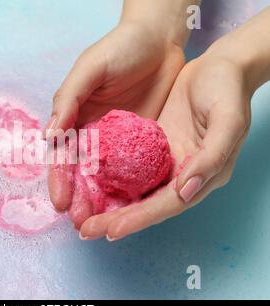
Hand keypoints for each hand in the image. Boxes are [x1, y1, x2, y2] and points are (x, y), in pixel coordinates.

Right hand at [46, 22, 184, 226]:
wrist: (160, 40)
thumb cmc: (120, 48)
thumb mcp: (90, 68)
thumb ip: (69, 99)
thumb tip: (49, 135)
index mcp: (75, 120)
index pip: (63, 156)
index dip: (59, 180)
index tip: (60, 202)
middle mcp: (94, 136)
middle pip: (83, 174)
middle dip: (80, 199)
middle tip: (82, 224)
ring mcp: (119, 143)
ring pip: (108, 179)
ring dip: (103, 203)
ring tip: (103, 225)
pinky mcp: (143, 144)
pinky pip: (135, 171)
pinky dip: (130, 190)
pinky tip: (131, 207)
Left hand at [79, 53, 251, 240]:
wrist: (219, 67)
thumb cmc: (227, 90)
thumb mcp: (228, 120)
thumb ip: (211, 157)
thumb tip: (186, 190)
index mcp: (203, 175)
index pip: (167, 204)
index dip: (139, 219)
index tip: (111, 231)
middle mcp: (181, 175)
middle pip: (146, 204)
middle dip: (116, 219)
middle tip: (86, 230)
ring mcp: (165, 161)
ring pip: (134, 190)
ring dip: (110, 205)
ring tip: (83, 217)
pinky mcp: (152, 147)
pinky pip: (129, 168)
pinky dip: (111, 179)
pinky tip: (91, 185)